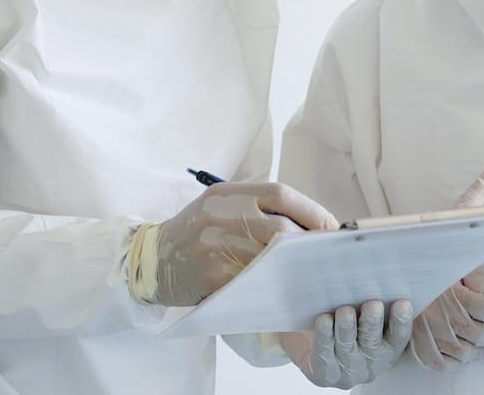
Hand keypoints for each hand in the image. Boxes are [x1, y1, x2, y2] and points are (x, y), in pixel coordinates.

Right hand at [149, 183, 337, 305]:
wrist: (152, 260)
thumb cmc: (195, 233)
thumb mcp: (219, 207)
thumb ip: (256, 209)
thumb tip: (309, 225)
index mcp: (227, 193)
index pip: (280, 194)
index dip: (311, 211)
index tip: (331, 229)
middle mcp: (220, 213)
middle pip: (281, 227)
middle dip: (309, 244)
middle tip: (326, 258)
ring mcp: (214, 244)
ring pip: (270, 256)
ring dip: (296, 267)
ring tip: (312, 274)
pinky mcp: (211, 275)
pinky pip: (252, 281)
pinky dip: (272, 285)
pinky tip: (284, 290)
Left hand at [281, 300, 414, 388]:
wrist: (311, 343)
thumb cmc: (345, 320)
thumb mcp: (362, 310)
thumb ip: (375, 294)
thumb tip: (383, 267)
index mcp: (388, 347)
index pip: (399, 336)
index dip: (402, 321)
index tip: (402, 302)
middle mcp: (371, 362)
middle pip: (373, 342)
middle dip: (372, 322)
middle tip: (373, 304)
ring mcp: (348, 370)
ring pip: (348, 347)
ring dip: (347, 328)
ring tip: (345, 310)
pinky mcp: (325, 374)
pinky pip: (324, 355)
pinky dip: (324, 336)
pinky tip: (323, 320)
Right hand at [410, 270, 483, 372]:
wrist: (395, 286)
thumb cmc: (430, 279)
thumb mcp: (455, 272)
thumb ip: (480, 285)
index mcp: (458, 295)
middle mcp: (447, 316)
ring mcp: (433, 335)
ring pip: (469, 354)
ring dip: (475, 350)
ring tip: (469, 338)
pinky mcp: (422, 349)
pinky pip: (448, 366)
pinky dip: (457, 362)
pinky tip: (455, 350)